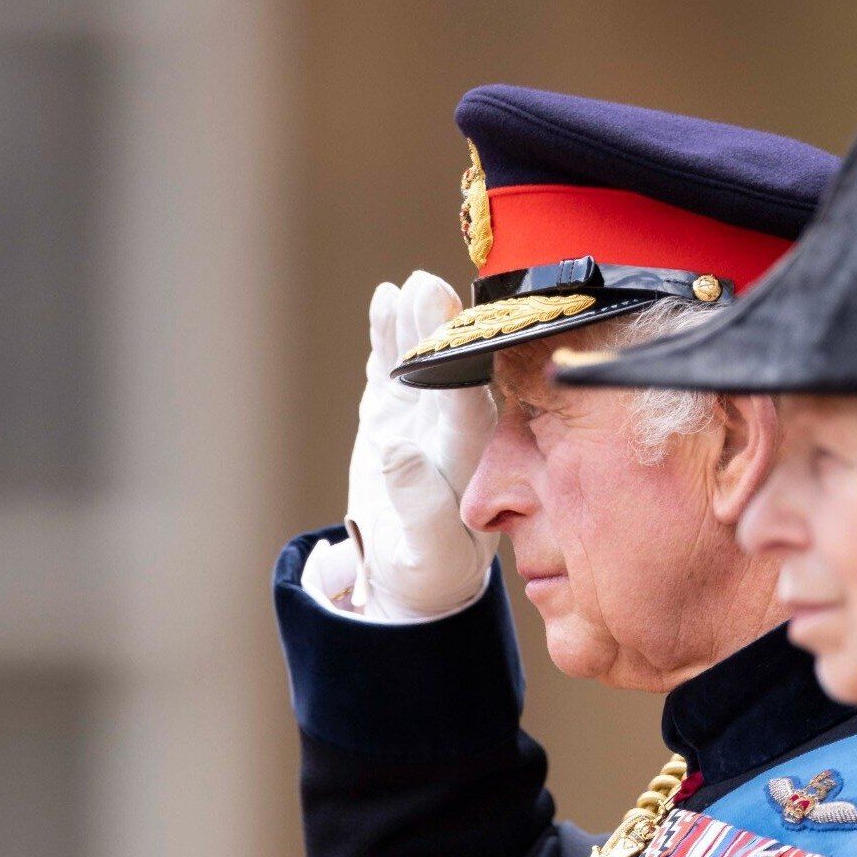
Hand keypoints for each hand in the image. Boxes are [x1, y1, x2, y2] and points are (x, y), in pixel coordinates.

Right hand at [340, 270, 497, 620]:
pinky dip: (386, 335)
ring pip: (420, 360)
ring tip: (404, 285)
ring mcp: (423, 415)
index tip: (451, 335)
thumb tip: (400, 449)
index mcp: (473, 458)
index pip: (468, 406)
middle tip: (427, 288)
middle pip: (449, 371)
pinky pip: (392, 366)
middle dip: (438, 329)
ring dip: (413, 321)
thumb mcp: (430, 551)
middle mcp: (454, 428)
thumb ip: (420, 504)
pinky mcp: (395, 412)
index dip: (459, 370)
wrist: (414, 570)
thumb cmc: (433, 568)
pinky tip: (384, 299)